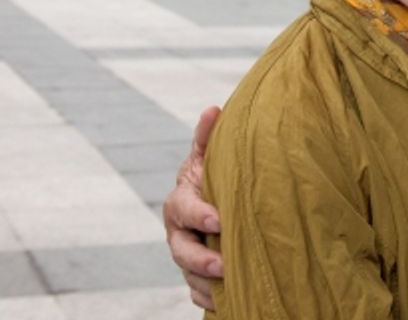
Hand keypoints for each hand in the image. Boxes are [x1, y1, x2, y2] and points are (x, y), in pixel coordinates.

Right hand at [163, 105, 223, 309]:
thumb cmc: (214, 174)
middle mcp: (178, 231)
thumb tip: (213, 108)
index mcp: (180, 201)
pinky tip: (226, 302)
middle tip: (224, 266)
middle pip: (181, 250)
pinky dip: (208, 298)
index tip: (219, 220)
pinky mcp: (194, 275)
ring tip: (228, 288)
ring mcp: (184, 255)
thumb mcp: (209, 156)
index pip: (185, 210)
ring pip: (188, 275)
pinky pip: (196, 291)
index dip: (199, 215)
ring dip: (206, 284)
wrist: (213, 200)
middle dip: (201, 260)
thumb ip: (209, 137)